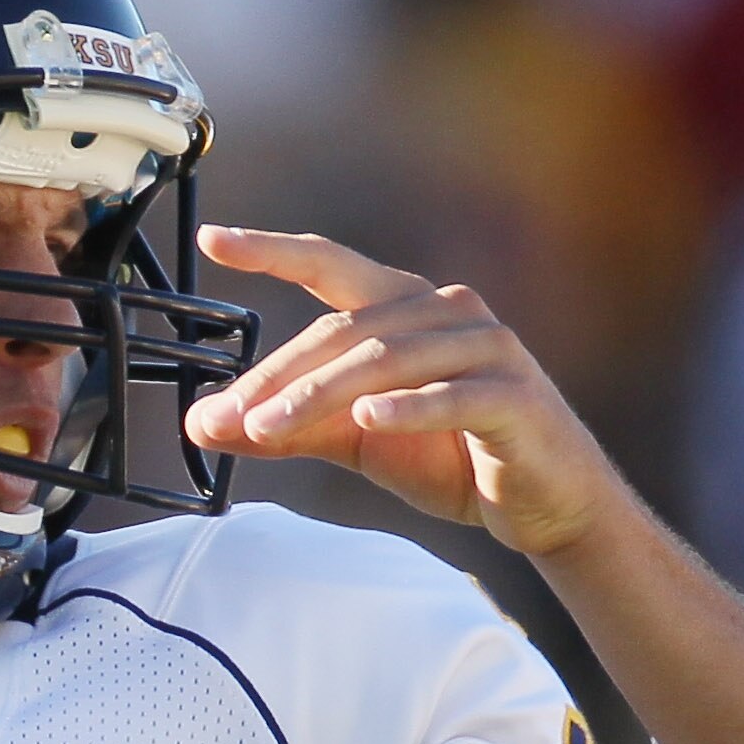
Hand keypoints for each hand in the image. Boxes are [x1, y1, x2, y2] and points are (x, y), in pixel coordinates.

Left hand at [186, 227, 614, 557]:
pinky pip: (455, 395)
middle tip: (227, 415)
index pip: (331, 266)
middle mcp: (446, 311)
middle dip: (281, 374)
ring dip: (322, 395)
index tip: (216, 239)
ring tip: (269, 429)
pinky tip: (370, 418)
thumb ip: (288, 426)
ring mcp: (486, 348)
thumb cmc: (450, 457)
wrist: (540, 503)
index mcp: (405, 308)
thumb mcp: (355, 441)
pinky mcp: (514, 396)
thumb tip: (204, 423)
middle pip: (349, 328)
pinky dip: (411, 407)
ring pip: (389, 360)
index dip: (274, 250)